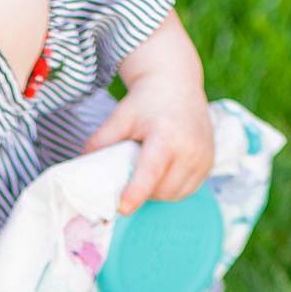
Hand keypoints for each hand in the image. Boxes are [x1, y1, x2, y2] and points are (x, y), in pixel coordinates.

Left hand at [82, 74, 214, 213]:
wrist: (177, 83)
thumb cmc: (145, 102)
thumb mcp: (119, 117)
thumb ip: (100, 142)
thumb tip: (80, 168)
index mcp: (165, 134)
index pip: (151, 170)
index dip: (136, 191)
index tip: (123, 208)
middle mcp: (190, 146)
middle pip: (160, 189)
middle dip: (142, 193)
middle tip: (128, 181)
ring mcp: (203, 156)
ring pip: (174, 194)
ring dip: (157, 193)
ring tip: (146, 174)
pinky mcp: (209, 162)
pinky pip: (187, 190)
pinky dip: (172, 189)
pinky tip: (163, 174)